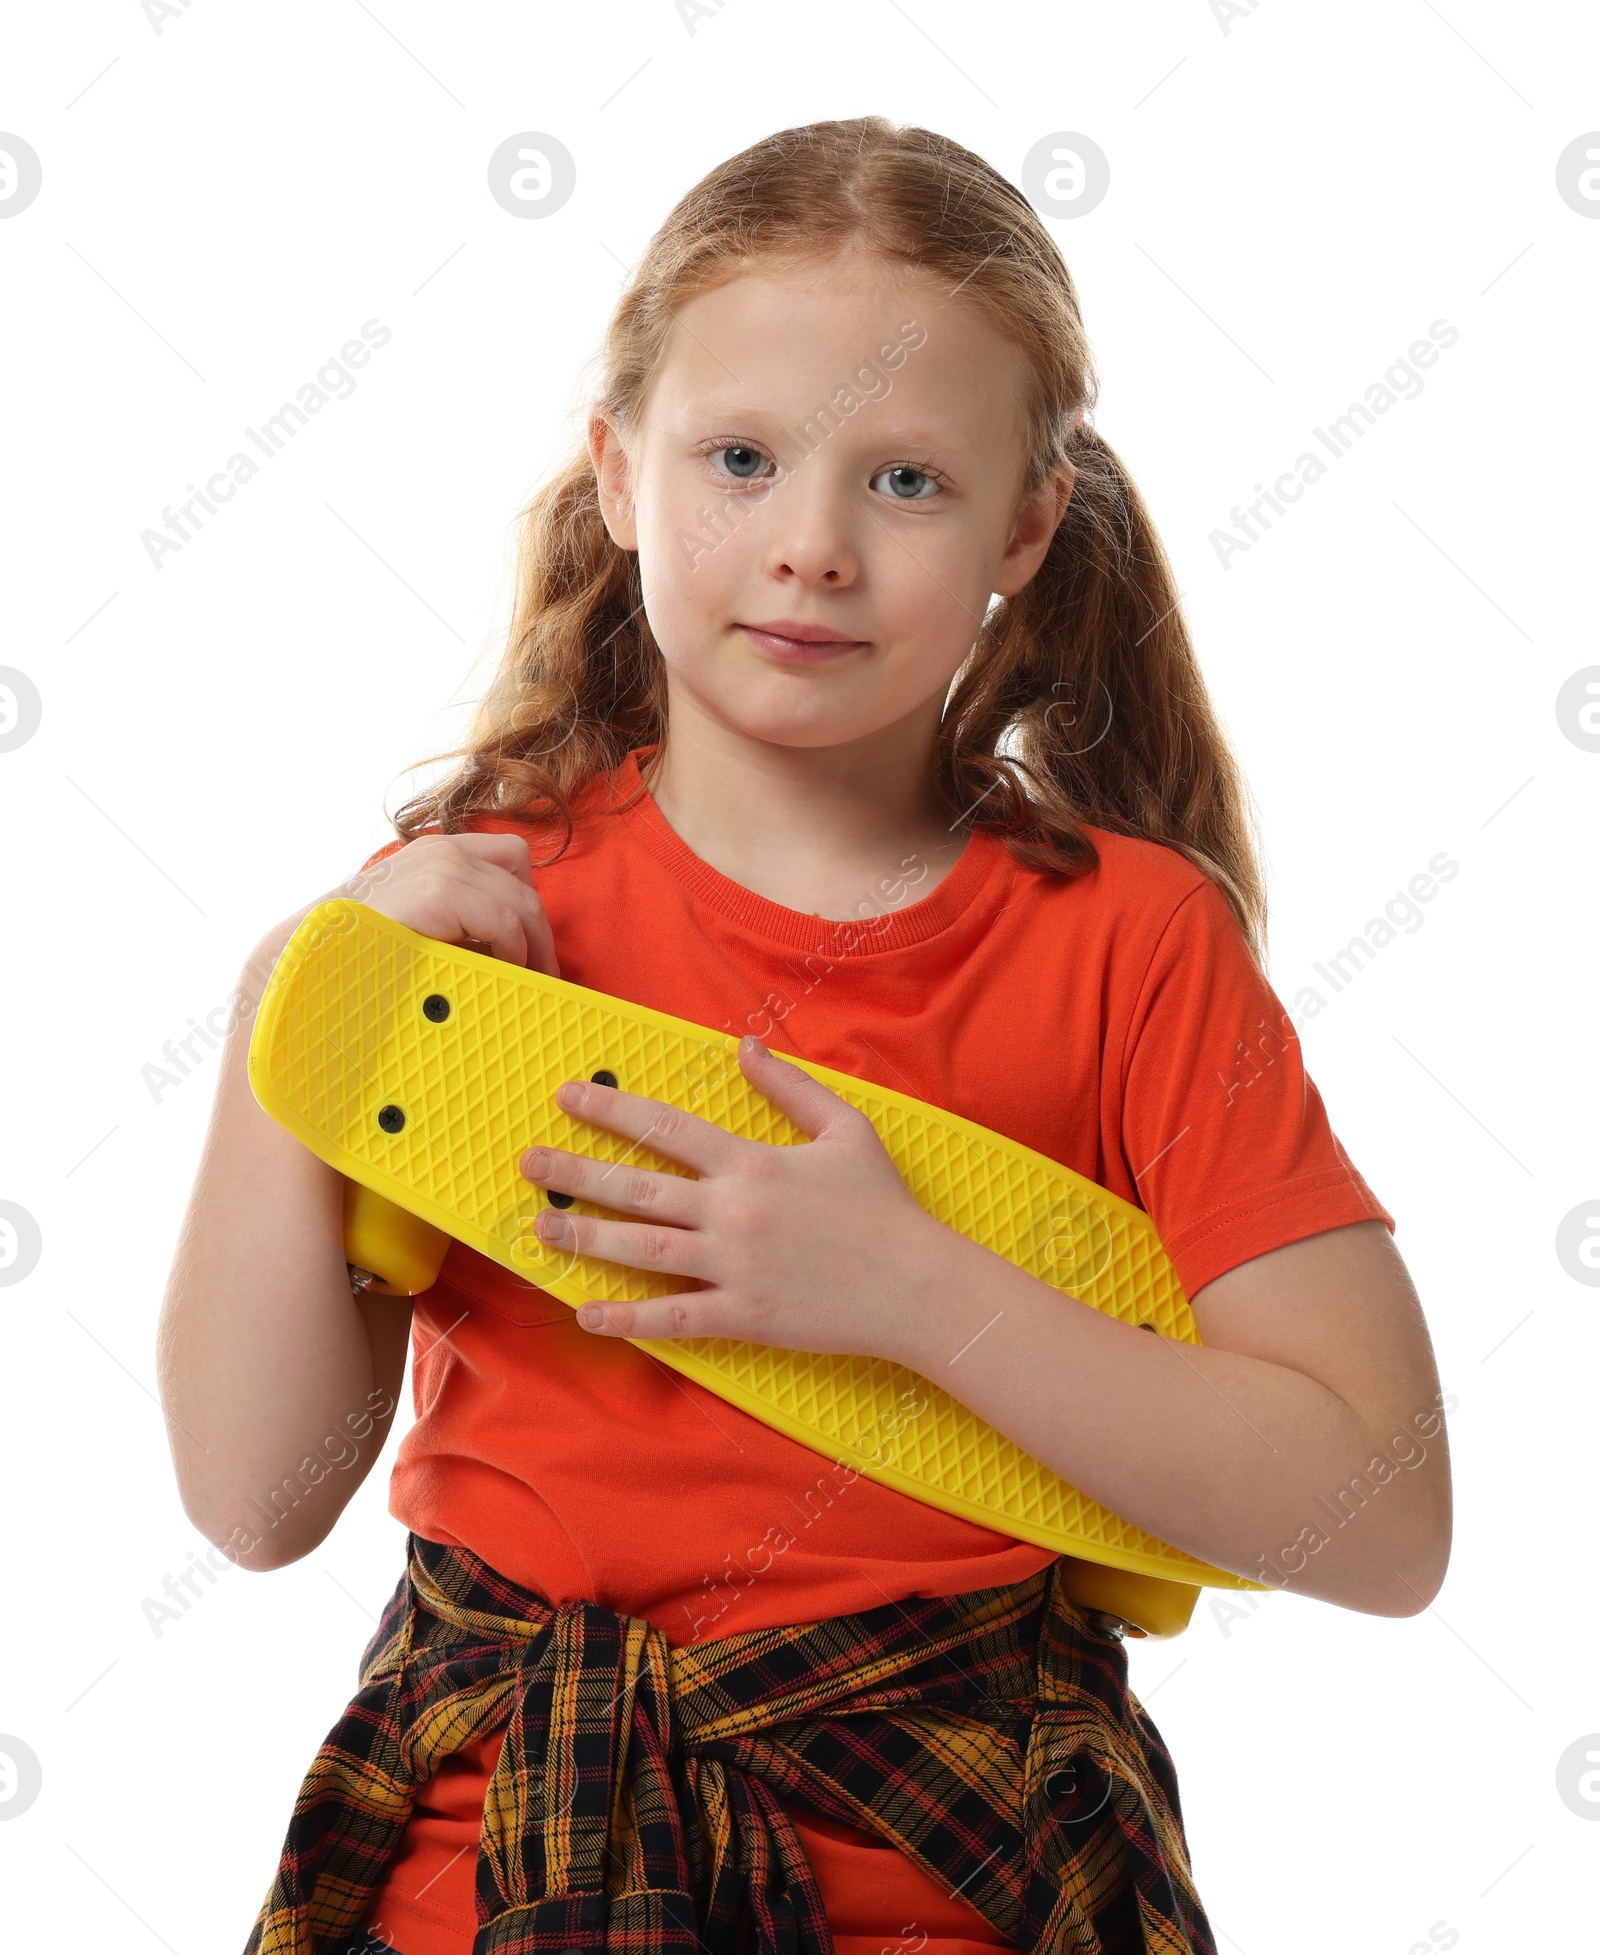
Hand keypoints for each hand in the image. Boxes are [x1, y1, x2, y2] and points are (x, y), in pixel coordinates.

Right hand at [332, 832, 559, 976]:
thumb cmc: (361, 947)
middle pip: (524, 881)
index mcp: (439, 853)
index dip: (528, 901)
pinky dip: (515, 950)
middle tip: (544, 974)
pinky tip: (504, 973)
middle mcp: (444, 850)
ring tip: (529, 981)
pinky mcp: (438, 892)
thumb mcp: (418, 921)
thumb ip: (459, 923)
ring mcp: (442, 866)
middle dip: (540, 932)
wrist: (305, 952)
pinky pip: (505, 920)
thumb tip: (512, 955)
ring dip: (533, 947)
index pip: (512, 857)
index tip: (530, 945)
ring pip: (522, 903)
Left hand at [517, 1036, 963, 1363]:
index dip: (612, 1109)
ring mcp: (733, 1266)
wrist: (918, 1284)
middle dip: (576, 1172)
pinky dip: (626, 1318)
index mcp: (752, 1162)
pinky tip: (586, 1314)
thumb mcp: (845, 1128)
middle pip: (636, 1188)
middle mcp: (732, 1211)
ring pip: (641, 1250)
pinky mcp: (742, 1316)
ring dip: (584, 1238)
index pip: (666, 1128)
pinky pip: (672, 1316)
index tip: (569, 1096)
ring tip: (541, 1228)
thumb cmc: (885, 1205)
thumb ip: (789, 1087)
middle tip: (530, 1163)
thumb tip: (744, 1047)